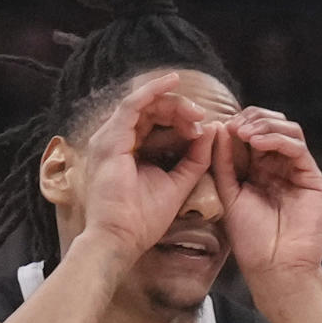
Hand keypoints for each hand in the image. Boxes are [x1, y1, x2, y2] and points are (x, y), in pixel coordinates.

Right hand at [81, 72, 215, 264]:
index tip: (202, 130)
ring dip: (172, 103)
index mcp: (129, 151)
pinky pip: (133, 105)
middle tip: (201, 116)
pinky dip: (153, 91)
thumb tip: (211, 131)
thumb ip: (194, 159)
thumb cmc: (143, 220)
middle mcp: (117, 141)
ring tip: (194, 111)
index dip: (180, 120)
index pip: (155, 123)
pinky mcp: (110, 139)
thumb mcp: (178, 184)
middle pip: (150, 110)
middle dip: (179, 109)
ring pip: (144, 104)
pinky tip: (172, 83)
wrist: (121, 239)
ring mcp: (110, 138)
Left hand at [212, 107, 321, 292]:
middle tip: (234, 127)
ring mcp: (295, 171)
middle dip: (251, 120)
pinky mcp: (311, 178)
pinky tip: (259, 143)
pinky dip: (278, 139)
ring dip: (264, 126)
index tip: (220, 127)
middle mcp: (277, 167)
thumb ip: (224, 162)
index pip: (250, 134)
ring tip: (245, 133)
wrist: (274, 267)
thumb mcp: (228, 194)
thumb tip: (219, 127)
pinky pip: (298, 148)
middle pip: (269, 126)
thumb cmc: (250, 239)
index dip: (236, 124)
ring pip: (286, 130)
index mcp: (256, 170)